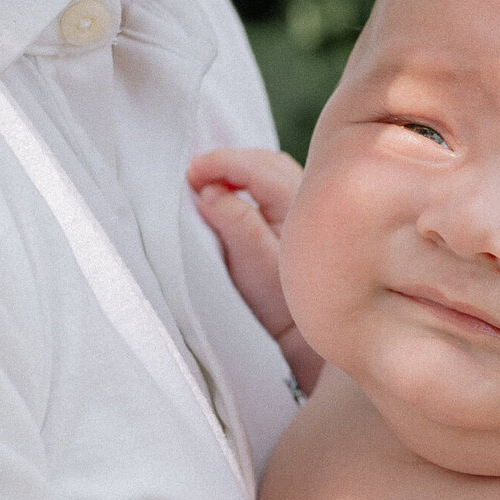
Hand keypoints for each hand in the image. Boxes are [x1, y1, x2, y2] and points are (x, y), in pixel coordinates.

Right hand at [189, 145, 320, 392]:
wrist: (305, 338)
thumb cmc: (281, 305)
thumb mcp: (254, 265)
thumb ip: (235, 223)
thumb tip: (208, 190)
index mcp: (301, 208)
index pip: (260, 169)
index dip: (222, 163)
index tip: (190, 171)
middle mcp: (308, 201)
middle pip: (266, 163)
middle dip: (229, 162)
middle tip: (192, 173)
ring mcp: (305, 208)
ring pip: (269, 172)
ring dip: (237, 170)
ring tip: (205, 179)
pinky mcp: (295, 219)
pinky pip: (270, 186)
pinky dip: (246, 181)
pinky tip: (227, 190)